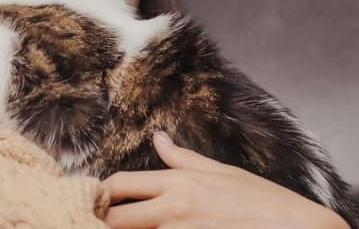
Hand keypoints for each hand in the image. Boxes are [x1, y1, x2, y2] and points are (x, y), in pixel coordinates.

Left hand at [101, 131, 349, 228]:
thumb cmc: (266, 203)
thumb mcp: (223, 173)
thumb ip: (183, 159)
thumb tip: (158, 138)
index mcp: (178, 185)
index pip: (120, 185)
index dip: (100, 194)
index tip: (93, 201)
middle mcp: (174, 211)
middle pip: (115, 219)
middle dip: (101, 222)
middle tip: (93, 222)